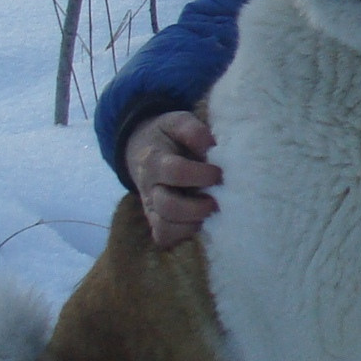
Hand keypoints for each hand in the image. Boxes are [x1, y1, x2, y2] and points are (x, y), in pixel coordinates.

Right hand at [127, 110, 221, 248]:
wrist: (142, 149)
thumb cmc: (167, 136)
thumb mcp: (177, 122)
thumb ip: (193, 130)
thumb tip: (212, 146)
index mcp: (153, 160)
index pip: (174, 171)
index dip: (200, 174)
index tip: (219, 173)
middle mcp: (149, 188)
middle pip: (167, 206)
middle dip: (197, 207)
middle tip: (218, 201)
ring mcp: (151, 207)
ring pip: (164, 228)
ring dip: (192, 224)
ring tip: (210, 213)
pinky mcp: (156, 221)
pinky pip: (164, 237)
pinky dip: (183, 235)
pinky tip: (201, 222)